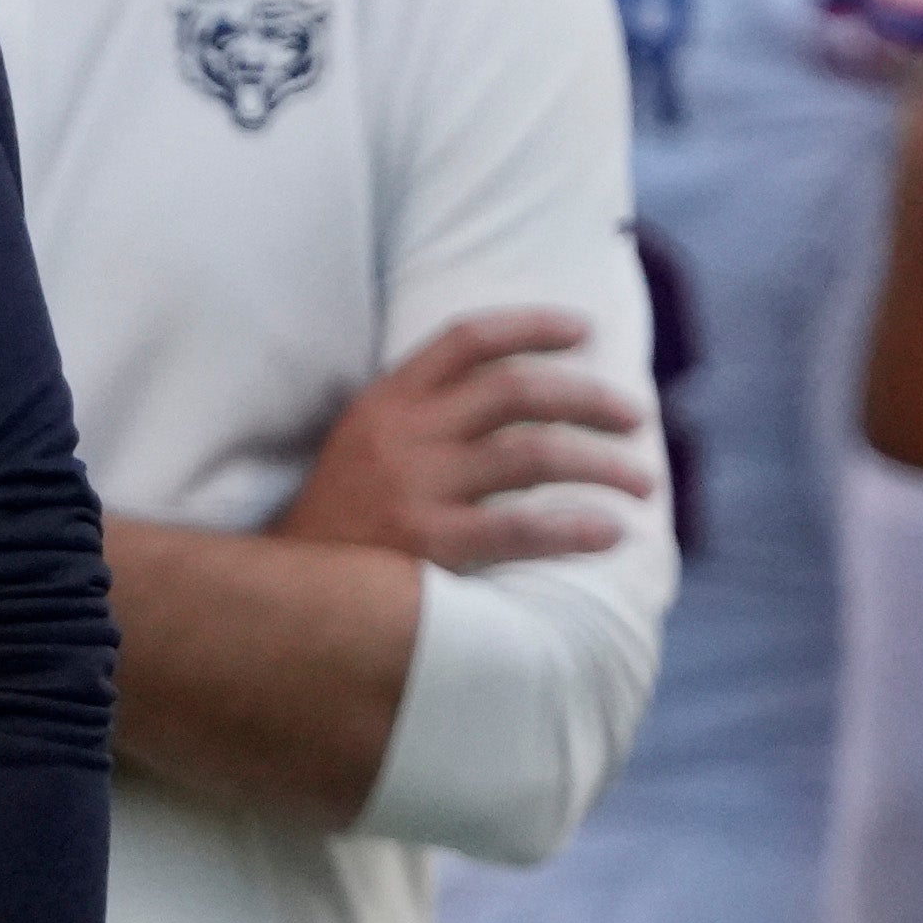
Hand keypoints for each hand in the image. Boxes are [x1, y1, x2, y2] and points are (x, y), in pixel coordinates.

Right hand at [274, 309, 649, 567]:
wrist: (280, 597)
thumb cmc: (340, 524)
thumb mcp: (362, 446)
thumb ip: (421, 418)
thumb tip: (515, 402)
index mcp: (386, 401)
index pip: (467, 338)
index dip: (532, 325)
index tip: (583, 330)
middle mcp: (404, 435)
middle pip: (517, 390)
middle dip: (589, 398)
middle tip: (634, 417)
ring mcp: (415, 489)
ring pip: (533, 455)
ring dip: (601, 464)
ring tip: (642, 482)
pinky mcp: (426, 547)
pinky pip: (519, 529)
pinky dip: (574, 528)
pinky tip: (612, 533)